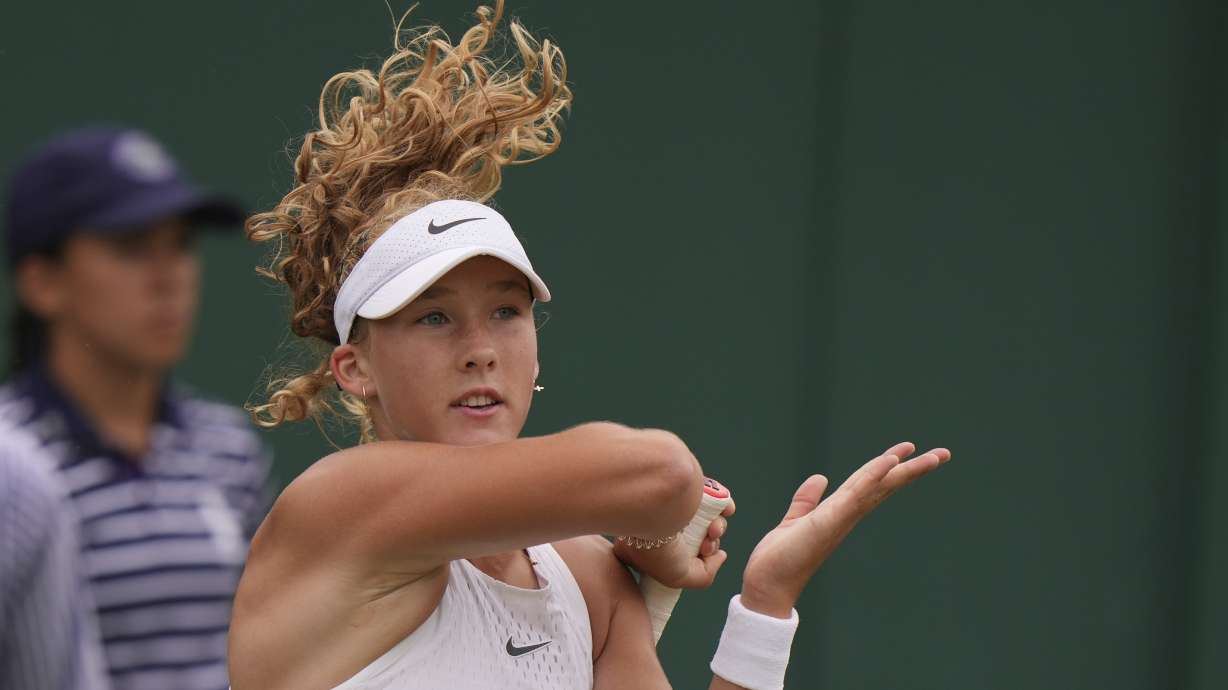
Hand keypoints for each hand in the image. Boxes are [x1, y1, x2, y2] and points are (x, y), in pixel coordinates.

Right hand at [612, 494, 736, 588]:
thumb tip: (721, 555)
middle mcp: (661, 520)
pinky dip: (724, 503)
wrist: (653, 512)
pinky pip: (713, 494)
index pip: (683, 550)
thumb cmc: (656, 550)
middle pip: (697, 533)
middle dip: (709, 542)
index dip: (699, 556)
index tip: (701, 556)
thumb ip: (703, 575)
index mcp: (651, 541)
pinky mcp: (688, 485)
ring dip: (718, 526)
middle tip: (707, 544)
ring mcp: (674, 502)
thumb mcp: (677, 577)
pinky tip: (725, 510)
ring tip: (714, 528)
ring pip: (706, 516)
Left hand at [740, 442, 950, 616]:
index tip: (909, 449)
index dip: (890, 464)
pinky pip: (856, 493)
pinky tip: (889, 461)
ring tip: (931, 456)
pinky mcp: (830, 520)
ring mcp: (842, 517)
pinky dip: (873, 475)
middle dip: (914, 469)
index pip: (871, 482)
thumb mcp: (795, 520)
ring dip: (905, 470)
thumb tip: (820, 478)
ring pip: (879, 487)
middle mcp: (847, 514)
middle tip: (943, 453)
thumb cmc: (781, 558)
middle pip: (885, 484)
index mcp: (840, 511)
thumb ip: (807, 500)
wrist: (768, 583)